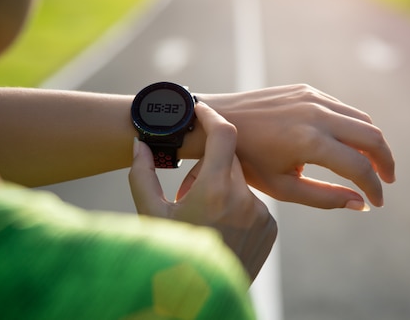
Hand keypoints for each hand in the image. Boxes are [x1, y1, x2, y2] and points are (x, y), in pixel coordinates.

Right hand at [128, 102, 276, 281]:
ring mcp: (261, 215)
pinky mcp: (270, 228)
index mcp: (214, 190)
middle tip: (189, 191)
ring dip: (223, 189)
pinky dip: (237, 207)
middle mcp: (244, 199)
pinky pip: (253, 204)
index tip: (200, 110)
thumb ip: (141, 174)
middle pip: (229, 160)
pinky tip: (221, 229)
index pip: (223, 134)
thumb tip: (138, 144)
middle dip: (209, 166)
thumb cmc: (170, 256)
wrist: (198, 299)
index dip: (211, 116)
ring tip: (205, 218)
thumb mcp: (150, 215)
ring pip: (240, 184)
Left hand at [201, 84, 394, 209]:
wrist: (218, 122)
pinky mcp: (307, 90)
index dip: (374, 187)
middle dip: (385, 161)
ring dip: (374, 142)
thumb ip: (324, 198)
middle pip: (372, 136)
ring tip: (372, 164)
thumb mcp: (283, 188)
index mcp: (310, 142)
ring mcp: (313, 97)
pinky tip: (349, 144)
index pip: (359, 166)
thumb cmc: (246, 161)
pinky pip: (343, 108)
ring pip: (362, 118)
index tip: (377, 203)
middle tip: (386, 180)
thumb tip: (359, 204)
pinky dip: (355, 126)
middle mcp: (317, 114)